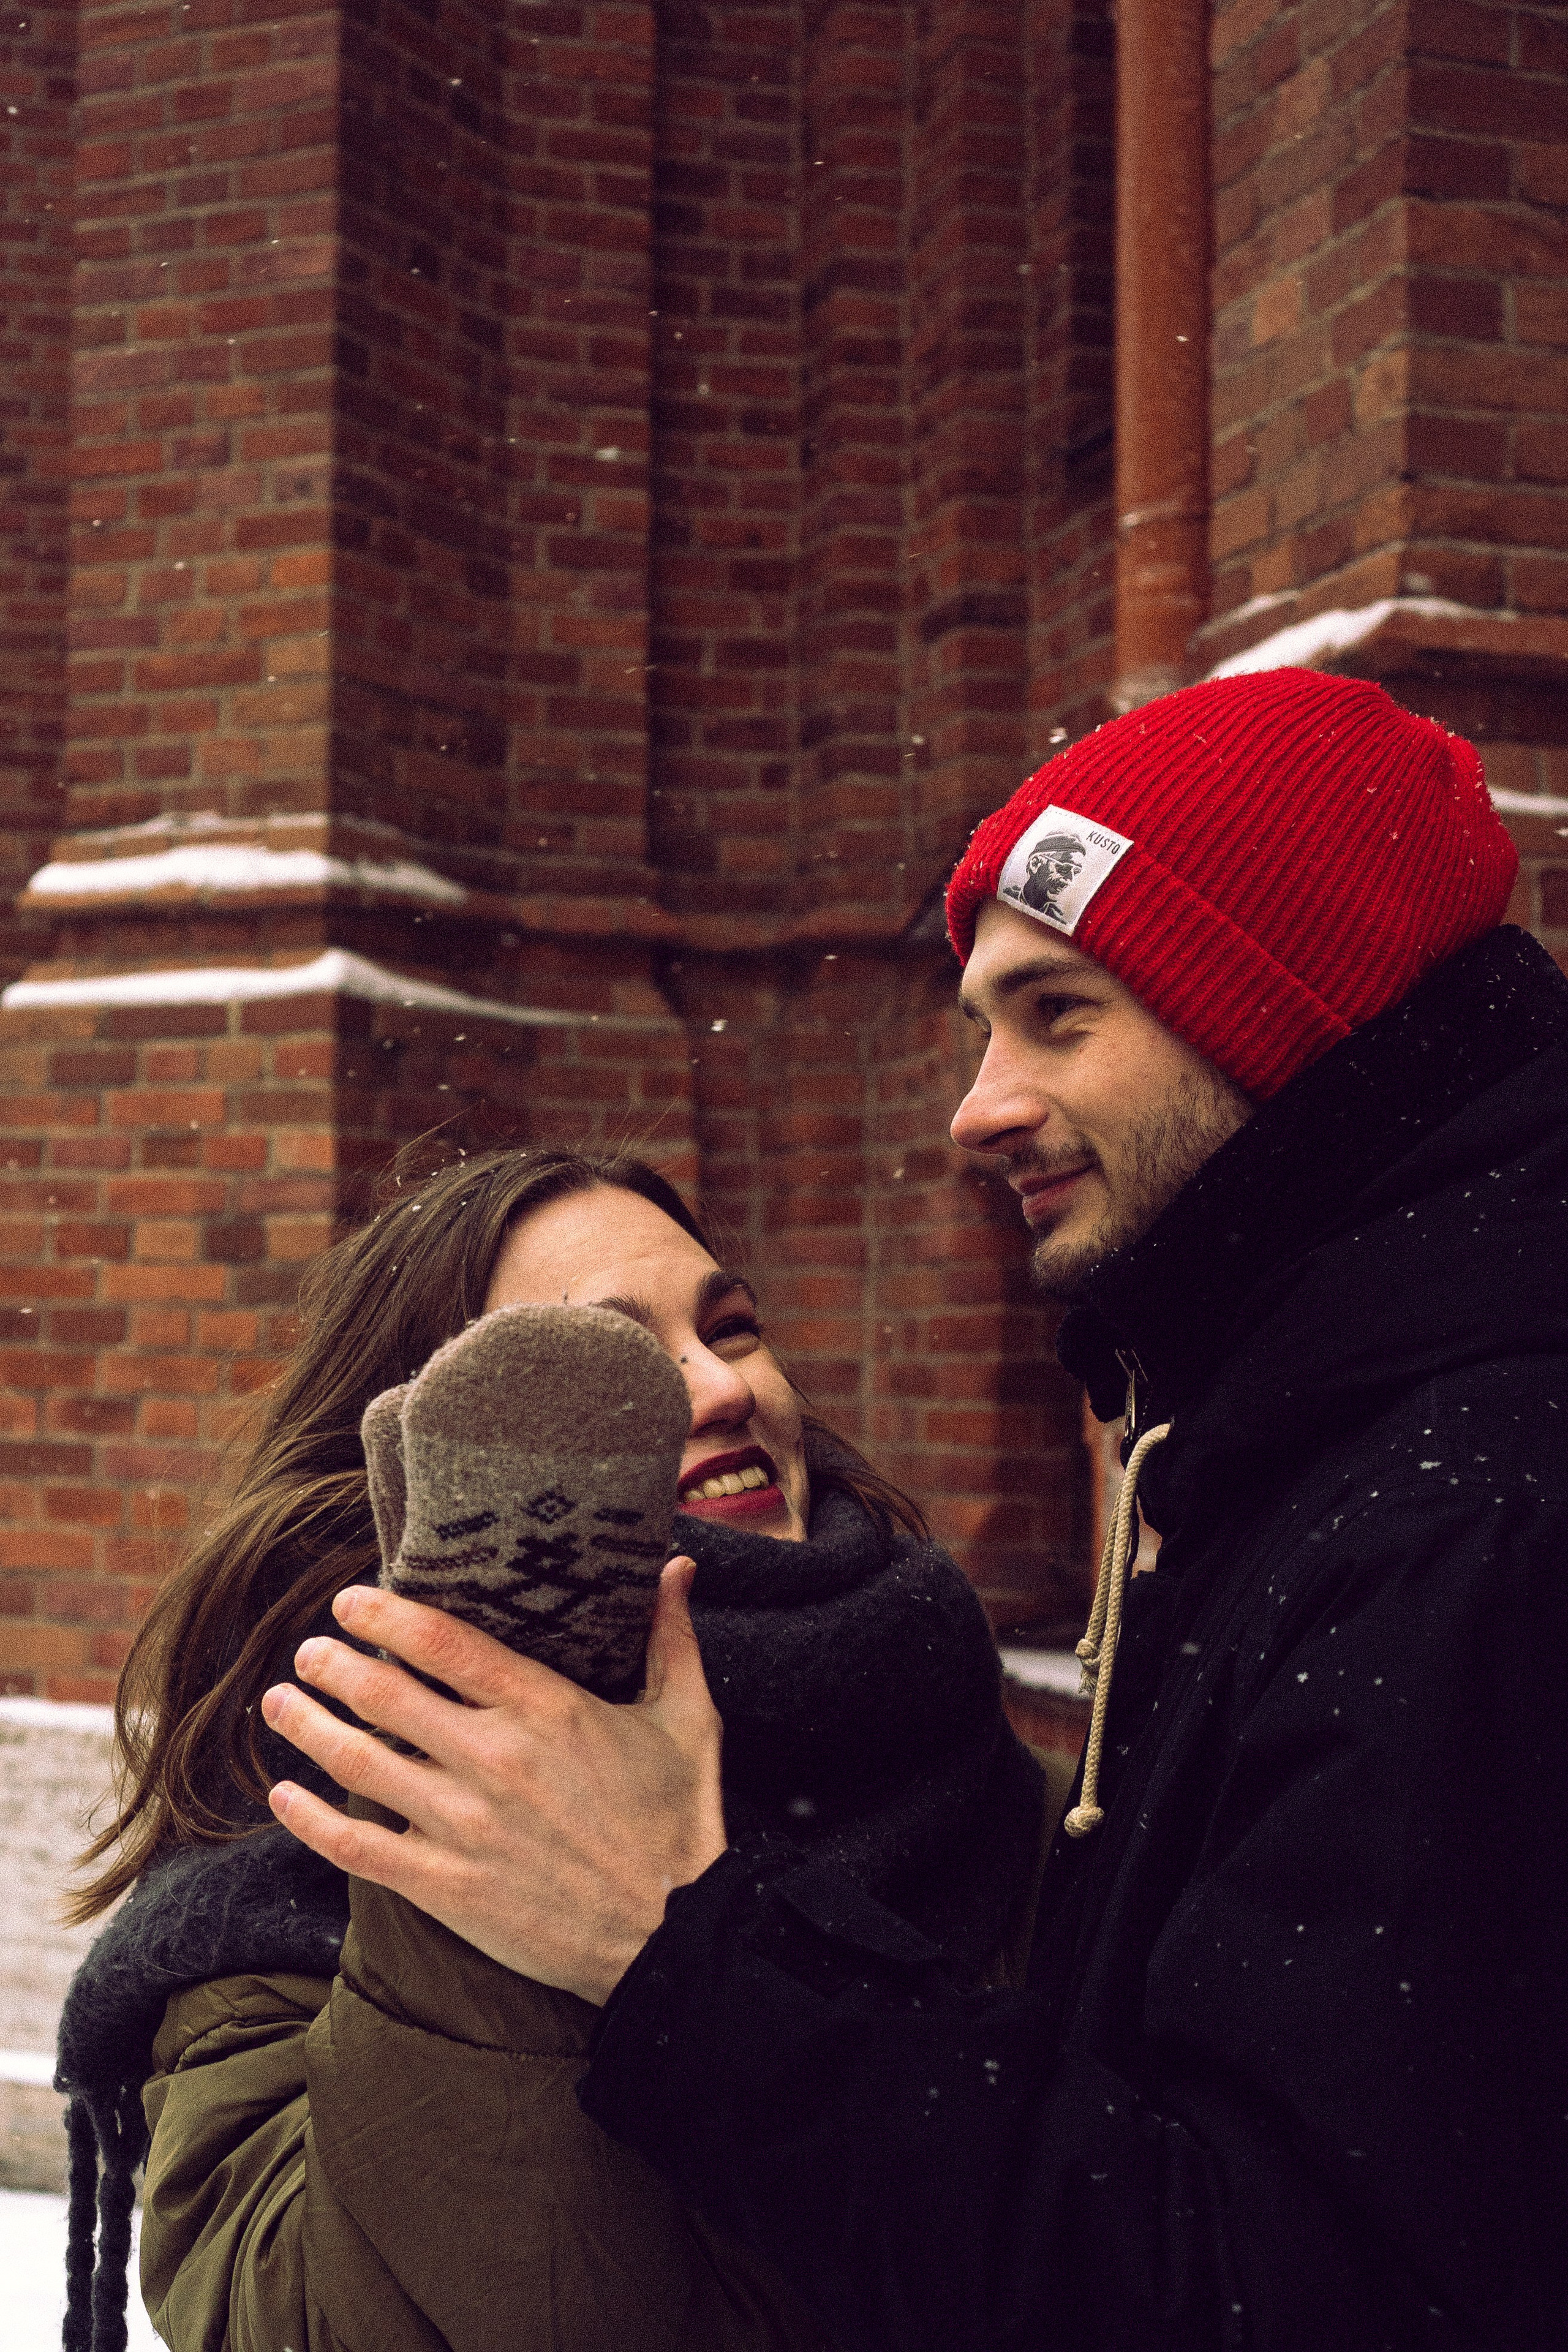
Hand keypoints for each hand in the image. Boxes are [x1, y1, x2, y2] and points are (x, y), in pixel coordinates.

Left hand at [260, 1558, 726, 2003]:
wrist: (678, 1938)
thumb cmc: (682, 1823)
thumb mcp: (690, 1718)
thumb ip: (672, 1637)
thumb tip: (678, 1567)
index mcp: (546, 1707)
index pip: (441, 1642)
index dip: (384, 1614)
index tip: (350, 1600)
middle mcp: (493, 1759)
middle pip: (383, 1693)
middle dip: (332, 1663)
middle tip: (307, 1649)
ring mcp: (463, 1826)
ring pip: (357, 1762)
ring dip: (306, 1726)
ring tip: (278, 1701)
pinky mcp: (446, 1887)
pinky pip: (356, 1846)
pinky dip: (309, 1819)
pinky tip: (281, 1795)